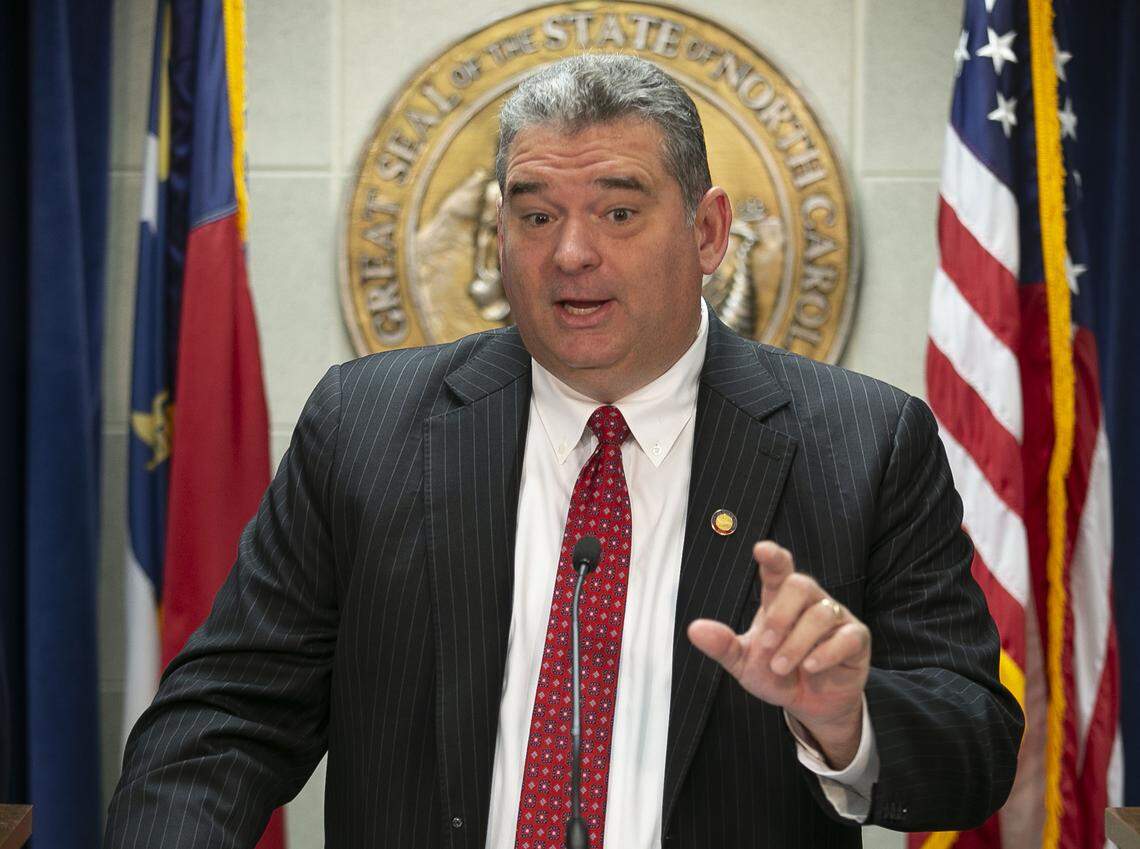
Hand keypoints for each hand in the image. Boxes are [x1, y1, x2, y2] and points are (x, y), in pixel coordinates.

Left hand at [687, 541, 870, 767]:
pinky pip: (846, 636)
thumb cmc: (777, 675)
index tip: (762, 549)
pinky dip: (825, 653)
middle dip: (780, 616)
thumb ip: (722, 645)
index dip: (773, 556)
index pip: (778, 569)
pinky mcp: (855, 639)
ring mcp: (835, 618)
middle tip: (766, 646)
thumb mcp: (744, 664)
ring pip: (820, 613)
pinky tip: (810, 667)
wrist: (809, 705)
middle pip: (801, 584)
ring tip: (781, 668)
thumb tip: (693, 629)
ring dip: (796, 643)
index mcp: (779, 599)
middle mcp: (809, 601)